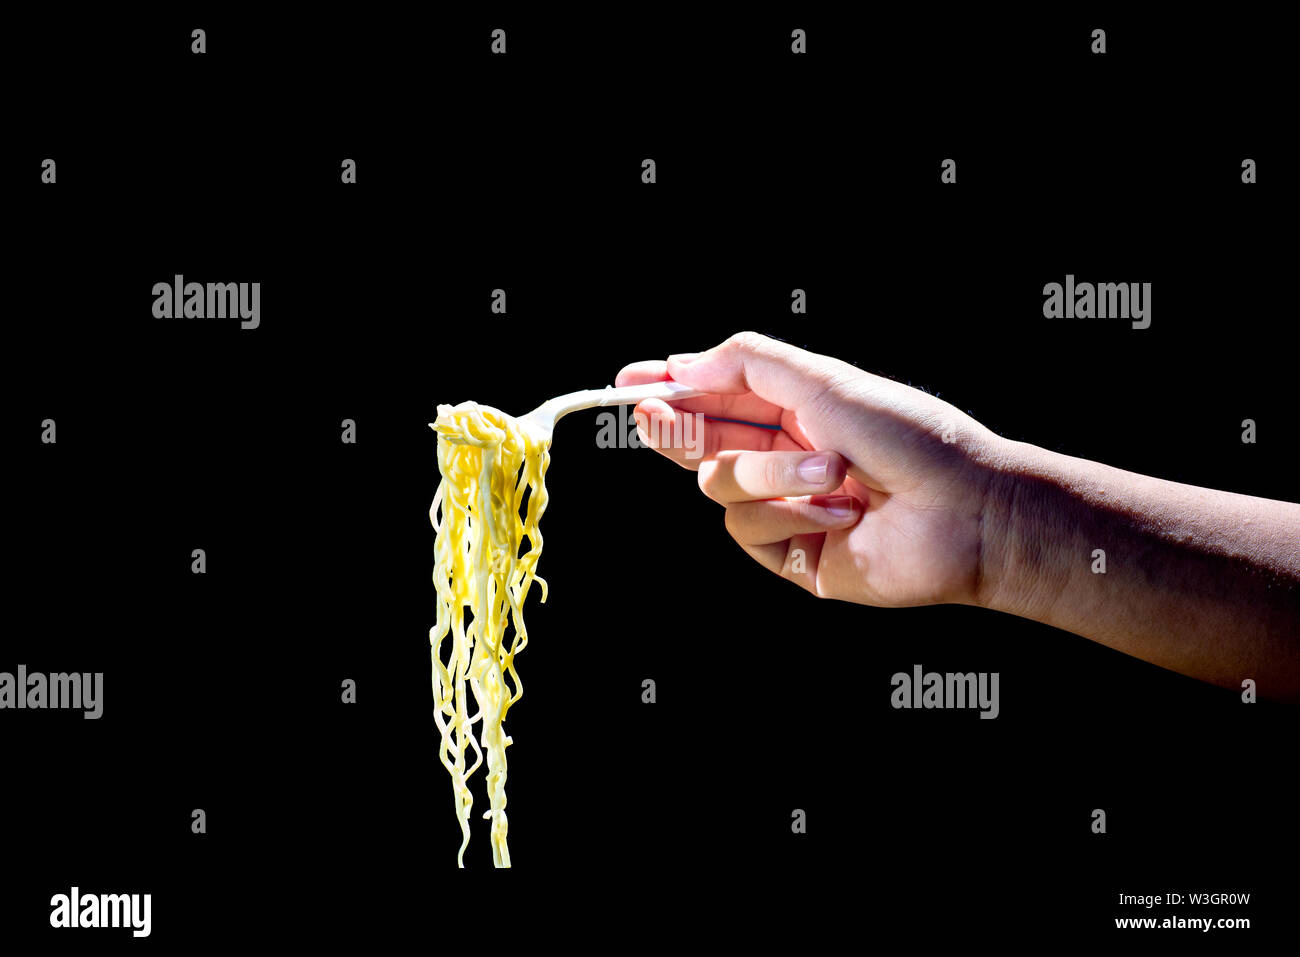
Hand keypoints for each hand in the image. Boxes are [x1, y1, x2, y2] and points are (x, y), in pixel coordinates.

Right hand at [616, 331, 1005, 605]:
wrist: (966, 512)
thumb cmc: (909, 436)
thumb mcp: (824, 381)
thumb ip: (748, 365)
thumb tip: (682, 364)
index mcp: (795, 410)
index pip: (716, 398)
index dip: (669, 390)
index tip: (626, 384)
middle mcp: (784, 458)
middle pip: (702, 442)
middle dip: (678, 428)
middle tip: (650, 417)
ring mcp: (785, 509)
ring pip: (720, 487)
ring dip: (772, 476)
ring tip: (834, 471)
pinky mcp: (791, 555)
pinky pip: (750, 530)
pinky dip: (794, 515)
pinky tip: (842, 510)